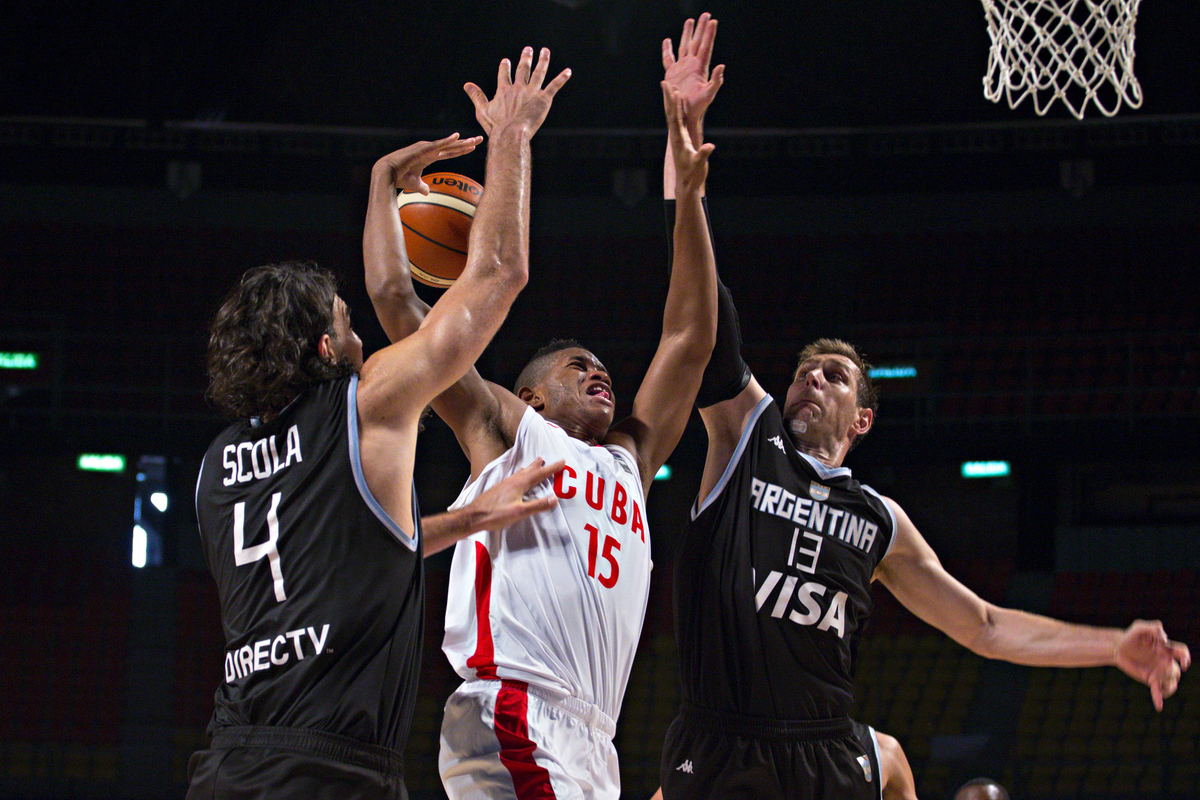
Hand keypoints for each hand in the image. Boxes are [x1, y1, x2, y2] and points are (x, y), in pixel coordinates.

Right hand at [374, 133, 481, 194]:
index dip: (461, 150)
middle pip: (452, 146)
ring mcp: (426, 148)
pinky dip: (447, 141)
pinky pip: (437, 145)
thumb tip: (428, 192)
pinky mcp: (422, 149)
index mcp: (429, 156)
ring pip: (448, 145)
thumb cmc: (399, 177)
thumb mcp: (415, 183)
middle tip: (481, 139)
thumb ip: (423, 187)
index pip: (449, 152)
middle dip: (467, 143)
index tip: (473, 147)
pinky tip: (457, 136)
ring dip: (462, 142)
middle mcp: (430, 150)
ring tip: (475, 140)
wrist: (386, 173)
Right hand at [464, 47, 570, 137]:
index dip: (505, 67)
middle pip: (523, 69)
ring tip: (545, 51)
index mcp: (504, 90)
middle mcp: (519, 87)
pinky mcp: (543, 99)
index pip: (505, 74)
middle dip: (525, 58)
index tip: (506, 61)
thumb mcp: (482, 110)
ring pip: (539, 72)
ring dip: (543, 60)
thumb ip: (476, 96)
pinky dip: (561, 78)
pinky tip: (568, 71)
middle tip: (528, 49)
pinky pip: (554, 86)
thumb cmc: (496, 126)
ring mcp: (532, 92)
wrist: (511, 134)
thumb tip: (467, 85)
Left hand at [464, 458, 564, 531]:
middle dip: (538, 465)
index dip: (552, 468)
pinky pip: (513, 478)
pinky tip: (516, 479)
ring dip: (528, 469)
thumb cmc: (496, 514)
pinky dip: (520, 475)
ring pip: (520, 473)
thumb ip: (537, 506)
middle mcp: (512, 481)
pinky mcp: (498, 490)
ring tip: (533, 464)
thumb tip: (555, 498)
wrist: (474, 516)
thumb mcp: (519, 512)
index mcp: (519, 484)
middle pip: (528, 470)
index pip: (539, 474)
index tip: (562, 461)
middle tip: (544, 458)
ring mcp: (504, 485)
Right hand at [662, 13, 724, 136]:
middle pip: (697, 42)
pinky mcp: (672, 73)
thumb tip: (722, 66)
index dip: (709, 33)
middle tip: (705, 14)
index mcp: (700, 67)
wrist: (685, 115)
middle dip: (701, 28)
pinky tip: (667, 40)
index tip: (713, 20)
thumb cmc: (698, 107)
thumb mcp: (708, 94)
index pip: (705, 46)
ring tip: (690, 20)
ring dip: (687, 33)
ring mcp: (682, 68)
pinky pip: (668, 58)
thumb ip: (716, 81)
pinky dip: (667, 49)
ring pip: (684, 46)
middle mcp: (692, 65)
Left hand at [663, 83, 714, 194]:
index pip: (675, 118)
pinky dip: (678, 109)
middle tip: (664, 82)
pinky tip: (678, 103)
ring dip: (671, 101)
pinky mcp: (681, 139)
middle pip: (671, 113)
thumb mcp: (699, 164)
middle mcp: (676, 135)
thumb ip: (702, 154)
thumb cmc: (693, 175)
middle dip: (668, 97)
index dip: (674, 104)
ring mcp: (678, 137)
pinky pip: (679, 120)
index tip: (673, 91)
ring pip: (674, 115)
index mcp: (679, 139)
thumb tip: (709, 146)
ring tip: (670, 87)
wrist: (687, 183)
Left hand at [1114, 619, 1190, 709]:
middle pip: (1176, 671)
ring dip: (1169, 686)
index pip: (1182, 653)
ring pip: (1172, 683)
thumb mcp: (1140, 627)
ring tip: (1161, 686)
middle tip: (1162, 670)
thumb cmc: (1131, 635)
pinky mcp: (1150, 678)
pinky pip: (1158, 690)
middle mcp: (1166, 661)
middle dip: (1171, 672)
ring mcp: (1159, 671)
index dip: (1185, 658)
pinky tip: (1159, 706)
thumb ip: (1154, 628)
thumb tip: (1165, 639)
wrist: (1117, 647)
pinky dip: (1159, 698)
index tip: (1183, 662)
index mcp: (1166, 648)